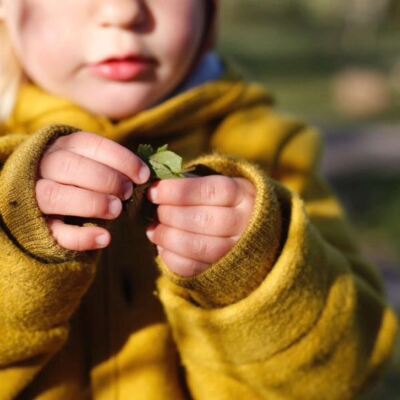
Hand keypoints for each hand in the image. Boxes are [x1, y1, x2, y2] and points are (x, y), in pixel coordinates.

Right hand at [36, 131, 149, 250]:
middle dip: (106, 179)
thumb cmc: (81, 180)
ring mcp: (35, 197)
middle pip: (69, 167)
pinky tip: (105, 238)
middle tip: (127, 193)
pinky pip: (54, 232)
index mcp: (64, 147)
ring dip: (91, 202)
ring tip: (117, 210)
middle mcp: (44, 167)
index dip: (121, 159)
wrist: (45, 203)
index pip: (91, 145)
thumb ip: (113, 167)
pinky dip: (81, 237)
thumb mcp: (94, 164)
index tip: (143, 176)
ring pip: (54, 196)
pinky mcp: (37, 226)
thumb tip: (145, 176)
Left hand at [146, 175, 255, 276]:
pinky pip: (193, 268)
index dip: (177, 192)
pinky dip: (171, 257)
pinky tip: (162, 247)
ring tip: (153, 230)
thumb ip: (188, 184)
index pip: (209, 191)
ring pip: (198, 246)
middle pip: (203, 219)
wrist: (247, 228)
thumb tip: (155, 189)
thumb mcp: (214, 183)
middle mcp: (244, 223)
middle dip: (170, 215)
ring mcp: (236, 250)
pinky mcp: (223, 271)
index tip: (154, 192)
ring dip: (168, 237)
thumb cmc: (221, 200)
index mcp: (242, 194)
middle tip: (156, 211)